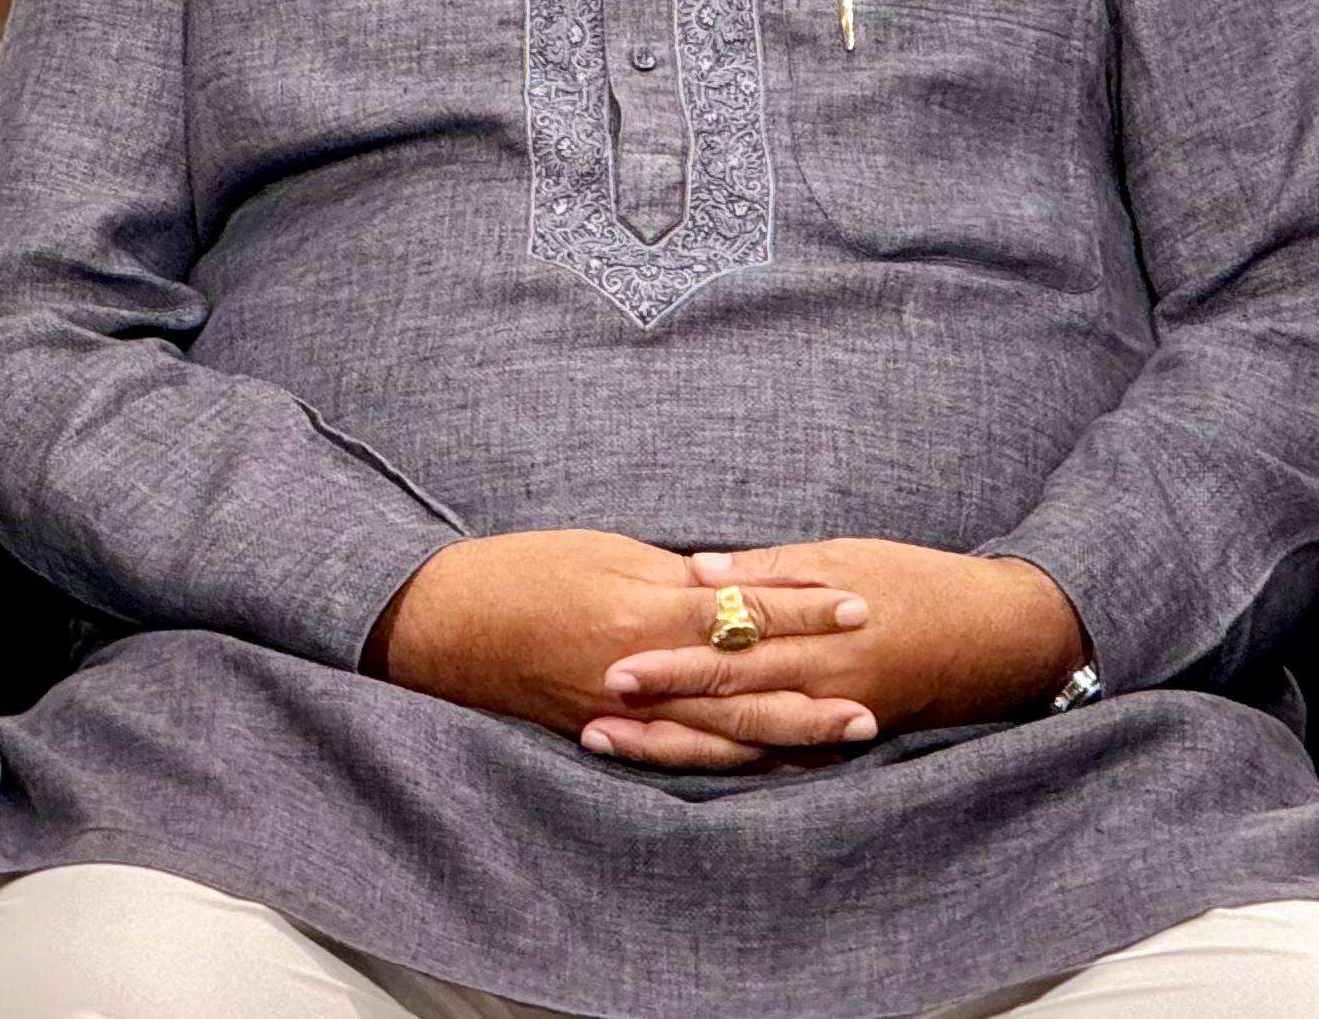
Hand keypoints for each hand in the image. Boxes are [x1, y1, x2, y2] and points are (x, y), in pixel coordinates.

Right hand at [375, 530, 879, 770]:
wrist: (442, 624)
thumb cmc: (518, 572)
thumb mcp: (600, 552)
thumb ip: (668, 575)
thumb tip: (727, 584)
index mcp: (642, 612)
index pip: (742, 611)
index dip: (803, 607)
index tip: (856, 602)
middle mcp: (641, 672)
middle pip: (745, 687)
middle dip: (813, 689)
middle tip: (876, 696)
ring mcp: (624, 714)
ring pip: (721, 735)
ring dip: (787, 737)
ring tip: (843, 737)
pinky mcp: (605, 736)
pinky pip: (678, 756)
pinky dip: (727, 762)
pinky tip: (766, 767)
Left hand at [589, 540, 1085, 754]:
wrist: (1001, 637)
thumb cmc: (918, 582)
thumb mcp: (843, 555)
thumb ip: (768, 568)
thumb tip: (697, 569)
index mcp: (819, 634)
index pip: (729, 650)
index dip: (671, 659)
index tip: (615, 663)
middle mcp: (822, 686)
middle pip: (725, 703)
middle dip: (658, 708)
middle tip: (593, 707)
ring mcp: (833, 723)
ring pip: (740, 742)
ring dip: (676, 744)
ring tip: (613, 742)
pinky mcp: (845, 744)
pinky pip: (777, 762)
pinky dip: (725, 763)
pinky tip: (678, 765)